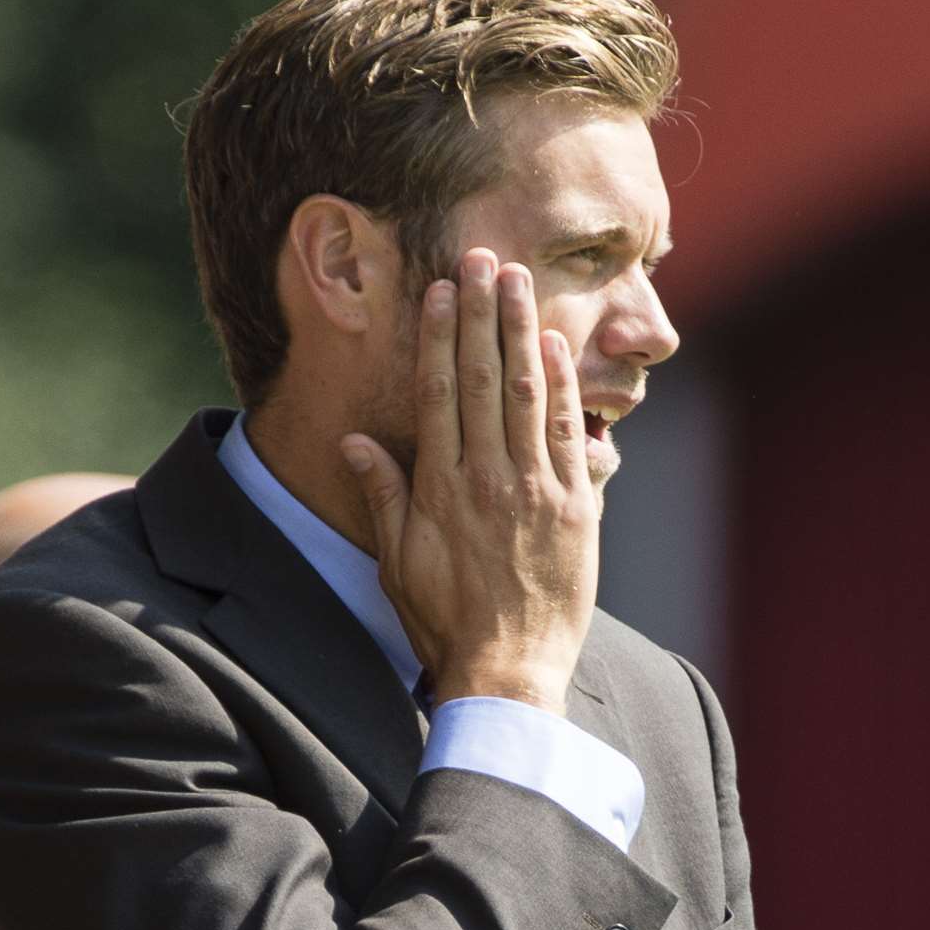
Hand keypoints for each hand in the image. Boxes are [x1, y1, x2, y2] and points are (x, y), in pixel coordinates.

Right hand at [342, 247, 597, 714]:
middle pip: (485, 377)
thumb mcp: (397, 561)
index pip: (439, 392)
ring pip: (529, 393)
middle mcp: (487, 477)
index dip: (440, 336)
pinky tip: (558, 347)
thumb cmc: (445, 621)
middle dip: (483, 313)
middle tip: (483, 258)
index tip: (441, 289)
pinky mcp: (575, 508)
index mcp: (441, 486)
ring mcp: (535, 489)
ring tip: (519, 282)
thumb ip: (383, 496)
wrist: (507, 671)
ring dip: (523, 332)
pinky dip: (565, 388)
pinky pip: (571, 435)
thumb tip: (354, 442)